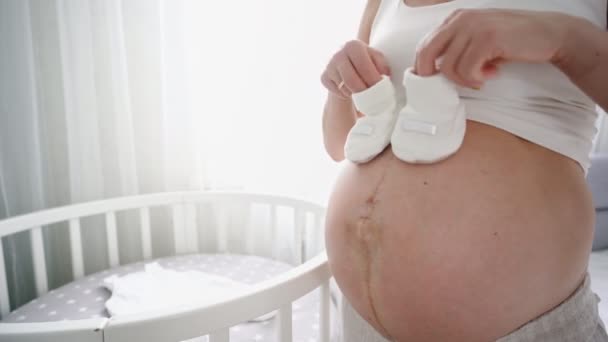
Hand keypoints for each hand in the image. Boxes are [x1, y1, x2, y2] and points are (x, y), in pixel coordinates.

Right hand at [321, 39, 390, 98]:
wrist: (346, 59)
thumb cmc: (364, 59)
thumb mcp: (375, 57)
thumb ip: (382, 64)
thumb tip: (384, 75)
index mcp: (353, 46)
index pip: (363, 66)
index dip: (373, 79)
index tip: (380, 88)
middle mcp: (338, 54)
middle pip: (351, 80)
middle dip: (364, 91)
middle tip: (373, 96)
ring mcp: (329, 66)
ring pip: (344, 88)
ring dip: (356, 93)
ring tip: (364, 91)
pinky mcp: (323, 77)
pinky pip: (337, 92)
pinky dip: (346, 94)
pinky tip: (351, 89)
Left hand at [414, 9, 570, 88]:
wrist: (549, 34)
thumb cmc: (511, 40)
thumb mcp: (477, 39)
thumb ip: (456, 49)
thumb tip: (431, 72)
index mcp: (455, 18)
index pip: (423, 46)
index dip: (425, 68)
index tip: (438, 81)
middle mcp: (460, 19)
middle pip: (426, 54)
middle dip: (433, 76)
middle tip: (454, 84)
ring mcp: (473, 27)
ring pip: (448, 67)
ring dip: (464, 80)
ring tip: (483, 75)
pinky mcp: (487, 39)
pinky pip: (467, 70)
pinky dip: (478, 78)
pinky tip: (493, 72)